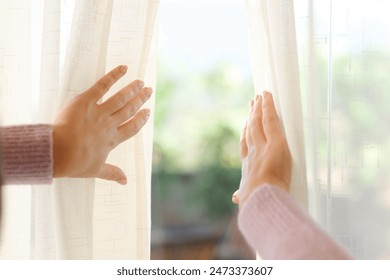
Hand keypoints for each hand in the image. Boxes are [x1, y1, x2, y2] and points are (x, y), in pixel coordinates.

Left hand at [52, 65, 151, 184]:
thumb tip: (126, 181)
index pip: (132, 127)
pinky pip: (103, 86)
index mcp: (112, 140)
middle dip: (140, 100)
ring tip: (141, 82)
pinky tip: (124, 68)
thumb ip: (112, 173)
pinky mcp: (86, 101)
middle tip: (149, 90)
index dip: (141, 119)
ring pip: (121, 98)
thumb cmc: (74, 163)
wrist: (57, 153)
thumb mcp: (95, 171)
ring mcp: (99, 112)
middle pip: (129, 110)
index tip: (148, 112)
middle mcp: (109, 124)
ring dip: (132, 89)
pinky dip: (114, 76)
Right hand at [232, 91, 291, 204]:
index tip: (244, 124)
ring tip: (258, 97)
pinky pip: (270, 120)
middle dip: (250, 116)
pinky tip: (266, 97)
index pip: (245, 145)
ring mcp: (262, 145)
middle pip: (250, 129)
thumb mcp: (245, 197)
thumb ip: (241, 195)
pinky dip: (268, 107)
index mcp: (247, 165)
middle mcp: (252, 152)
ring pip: (258, 122)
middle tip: (251, 104)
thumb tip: (235, 198)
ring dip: (258, 108)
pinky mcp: (275, 142)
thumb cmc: (254, 201)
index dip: (245, 133)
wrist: (260, 199)